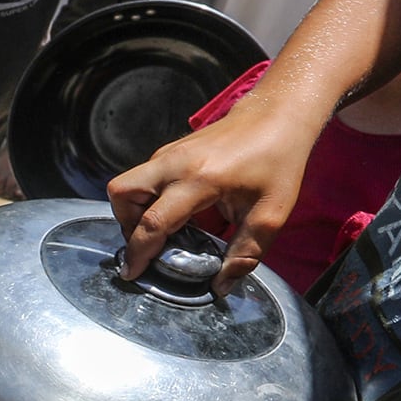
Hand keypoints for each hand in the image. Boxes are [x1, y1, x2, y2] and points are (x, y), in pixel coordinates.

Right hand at [105, 95, 320, 286]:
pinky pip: (143, 177)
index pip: (154, 221)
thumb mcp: (271, 214)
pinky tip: (176, 212)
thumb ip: (246, 253)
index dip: (139, 253)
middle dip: (125, 225)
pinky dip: (147, 198)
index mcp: (199, 180)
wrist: (277, 116)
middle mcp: (175, 163)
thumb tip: (221, 285)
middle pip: (122, 194)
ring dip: (133, 211)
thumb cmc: (278, 161)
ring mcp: (169, 153)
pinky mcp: (171, 151)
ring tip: (161, 230)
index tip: (133, 273)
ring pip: (127, 184)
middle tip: (148, 243)